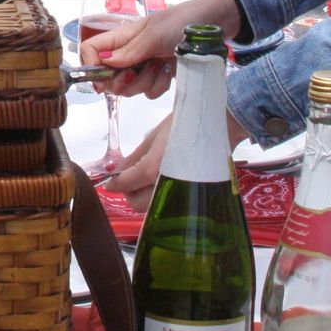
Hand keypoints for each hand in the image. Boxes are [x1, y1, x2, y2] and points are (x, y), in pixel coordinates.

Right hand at [83, 0, 243, 98]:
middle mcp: (129, 53)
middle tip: (138, 72)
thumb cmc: (181, 22)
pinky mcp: (159, 76)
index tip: (103, 80)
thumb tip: (105, 63)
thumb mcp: (154, 34)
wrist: (212, 26)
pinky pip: (150, 92)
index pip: (91, 51)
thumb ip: (130, 51)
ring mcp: (144, 66)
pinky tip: (171, 71)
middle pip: (109, 77)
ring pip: (130, 88)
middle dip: (124, 81)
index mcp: (121, 37)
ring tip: (161, 64)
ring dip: (147, 81)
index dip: (91, 67)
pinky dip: (160, 85)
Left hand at [106, 106, 252, 210]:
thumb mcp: (155, 136)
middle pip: (135, 203)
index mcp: (154, 166)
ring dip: (144, 196)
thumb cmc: (186, 123)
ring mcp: (180, 192)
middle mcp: (166, 184)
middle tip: (128, 179)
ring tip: (145, 179)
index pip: (125, 183)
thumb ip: (134, 157)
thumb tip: (116, 171)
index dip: (113, 183)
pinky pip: (169, 202)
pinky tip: (162, 182)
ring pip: (152, 206)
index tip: (108, 182)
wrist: (222, 124)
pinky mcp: (193, 195)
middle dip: (128, 192)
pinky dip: (160, 196)